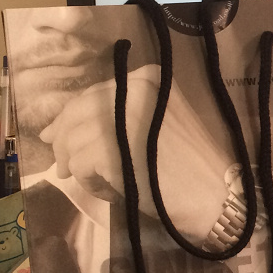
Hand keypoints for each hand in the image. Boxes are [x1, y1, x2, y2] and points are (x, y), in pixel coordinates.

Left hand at [40, 64, 233, 241]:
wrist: (215, 194)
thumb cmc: (194, 165)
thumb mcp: (162, 124)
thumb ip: (124, 116)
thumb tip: (68, 128)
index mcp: (147, 79)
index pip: (95, 93)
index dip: (72, 114)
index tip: (58, 132)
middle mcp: (132, 89)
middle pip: (78, 112)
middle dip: (63, 139)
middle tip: (59, 163)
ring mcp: (119, 116)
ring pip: (74, 139)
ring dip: (74, 163)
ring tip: (83, 180)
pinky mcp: (110, 147)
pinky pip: (80, 163)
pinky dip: (87, 180)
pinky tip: (105, 190)